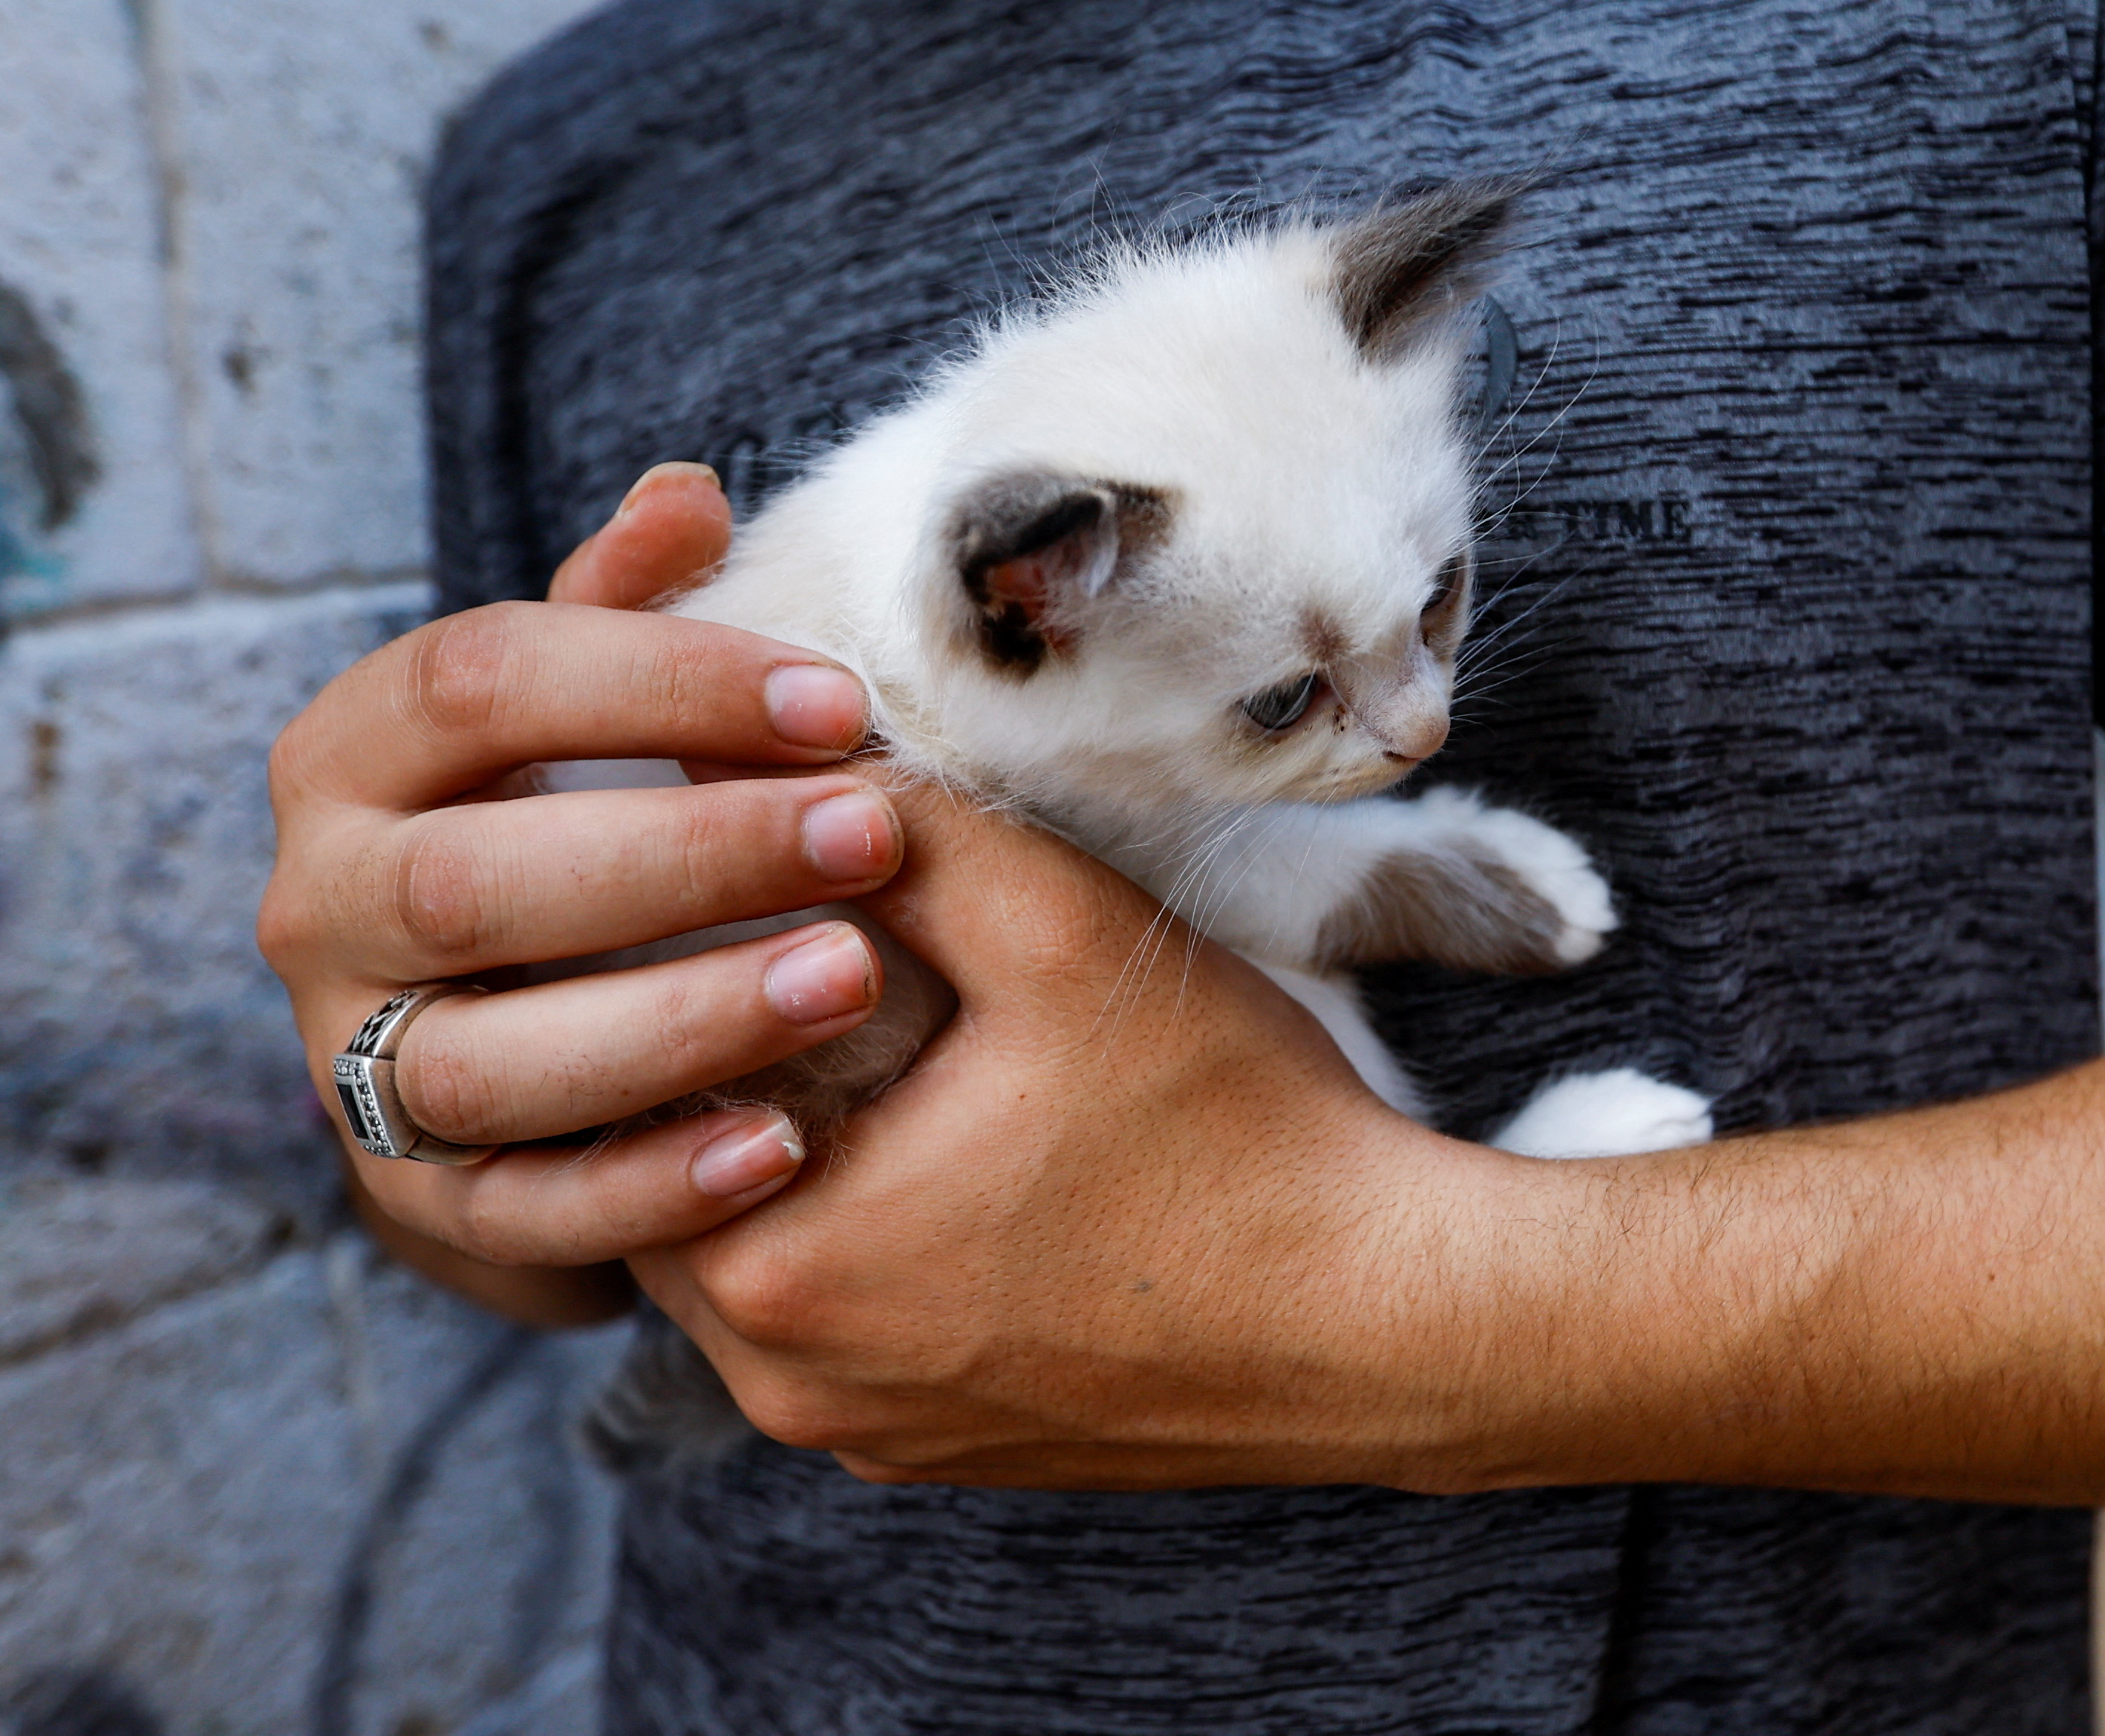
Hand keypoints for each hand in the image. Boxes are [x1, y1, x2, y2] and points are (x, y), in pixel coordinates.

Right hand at [259, 465, 908, 1321]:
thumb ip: (623, 608)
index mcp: (355, 754)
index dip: (662, 682)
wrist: (491, 1019)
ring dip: (681, 1018)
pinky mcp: (420, 1194)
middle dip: (690, 856)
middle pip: (478, 881)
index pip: (479, 681)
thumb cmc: (557, 820)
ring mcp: (355, 1061)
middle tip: (873, 834)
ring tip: (851, 979)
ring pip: (492, 1059)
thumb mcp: (575, 705)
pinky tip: (781, 1146)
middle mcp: (323, 905)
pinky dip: (653, 1183)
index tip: (840, 700)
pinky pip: (526, 1208)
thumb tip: (688, 494)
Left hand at [626, 781, 1576, 1490]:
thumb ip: (893, 829)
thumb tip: (743, 746)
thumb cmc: (1235, 1132)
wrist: (1384, 1324)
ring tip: (856, 1038)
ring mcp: (864, 1432)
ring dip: (780, 1151)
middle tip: (777, 944)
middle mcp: (790, 1380)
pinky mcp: (936, 1451)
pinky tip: (938, 1156)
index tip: (720, 888)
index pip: (628, 1084)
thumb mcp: (1062, 936)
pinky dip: (853, 1239)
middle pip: (670, 1181)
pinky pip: (835, 1330)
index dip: (665, 963)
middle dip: (716, 1058)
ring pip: (747, 1262)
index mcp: (779, 1263)